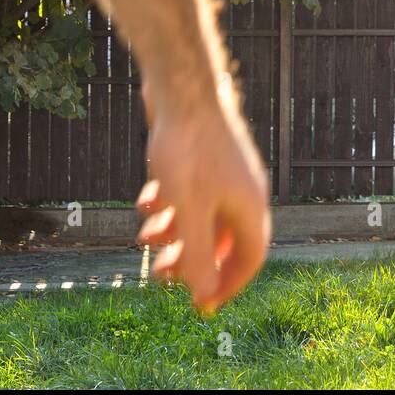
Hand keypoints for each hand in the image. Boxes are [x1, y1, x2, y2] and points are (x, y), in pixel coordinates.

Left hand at [134, 93, 270, 313]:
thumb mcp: (188, 212)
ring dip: (174, 233)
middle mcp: (243, 191)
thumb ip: (197, 256)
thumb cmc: (188, 150)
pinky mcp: (205, 157)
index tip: (202, 305)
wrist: (181, 89)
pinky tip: (147, 201)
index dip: (227, 285)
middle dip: (190, 261)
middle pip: (222, 240)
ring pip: (202, 216)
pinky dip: (169, 204)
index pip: (250, 259)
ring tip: (145, 240)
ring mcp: (225, 172)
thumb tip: (205, 298)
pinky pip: (190, 192)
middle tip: (161, 277)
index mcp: (250, 207)